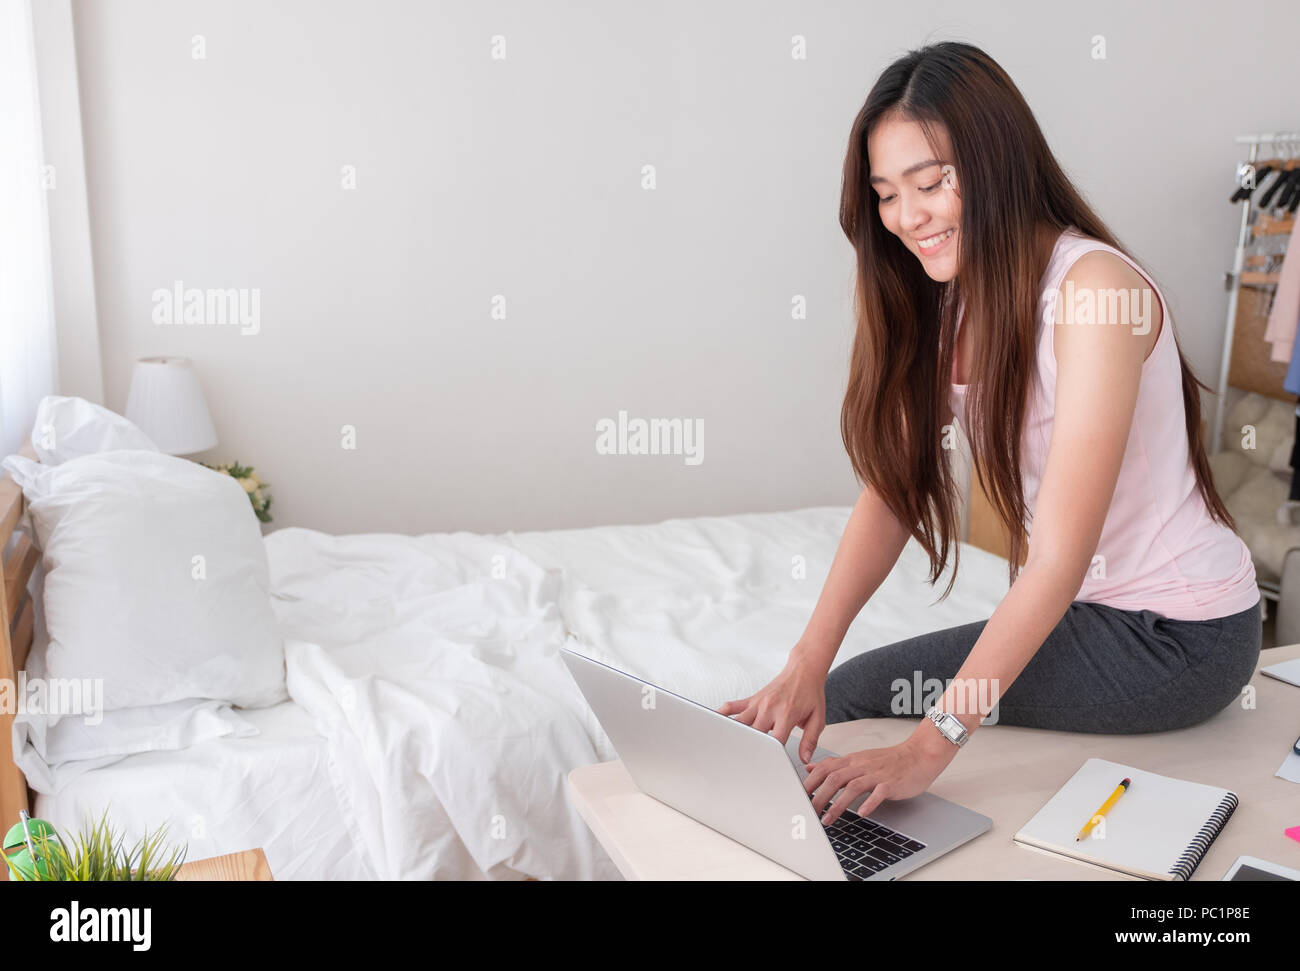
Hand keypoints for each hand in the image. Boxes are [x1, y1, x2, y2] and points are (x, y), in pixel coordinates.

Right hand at [718, 651, 828, 762]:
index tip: (770, 765)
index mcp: (786, 714)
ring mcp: (758, 703)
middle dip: (749, 749)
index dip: (772, 756)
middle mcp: (769, 708)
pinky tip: (715, 722)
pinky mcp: (753, 698)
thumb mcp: (817, 718)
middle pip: (753, 734)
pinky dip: (723, 714)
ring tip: (724, 747)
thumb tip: (804, 758)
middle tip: (743, 764)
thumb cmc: (811, 693)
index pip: (774, 742)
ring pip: (740, 722)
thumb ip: (810, 740)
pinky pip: (733, 706)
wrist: (804, 670)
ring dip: (733, 735)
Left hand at [802, 735, 956, 825]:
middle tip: (808, 813)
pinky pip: (879, 792)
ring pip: (852, 786)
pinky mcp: (891, 783)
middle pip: (834, 778)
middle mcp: (861, 766)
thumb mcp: (858, 759)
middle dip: (818, 796)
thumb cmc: (889, 761)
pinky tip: (862, 813)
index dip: (810, 782)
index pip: (825, 768)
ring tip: (827, 819)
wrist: (919, 755)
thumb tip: (810, 768)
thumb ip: (834, 765)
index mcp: (852, 760)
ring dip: (837, 804)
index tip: (797, 796)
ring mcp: (876, 774)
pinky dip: (869, 802)